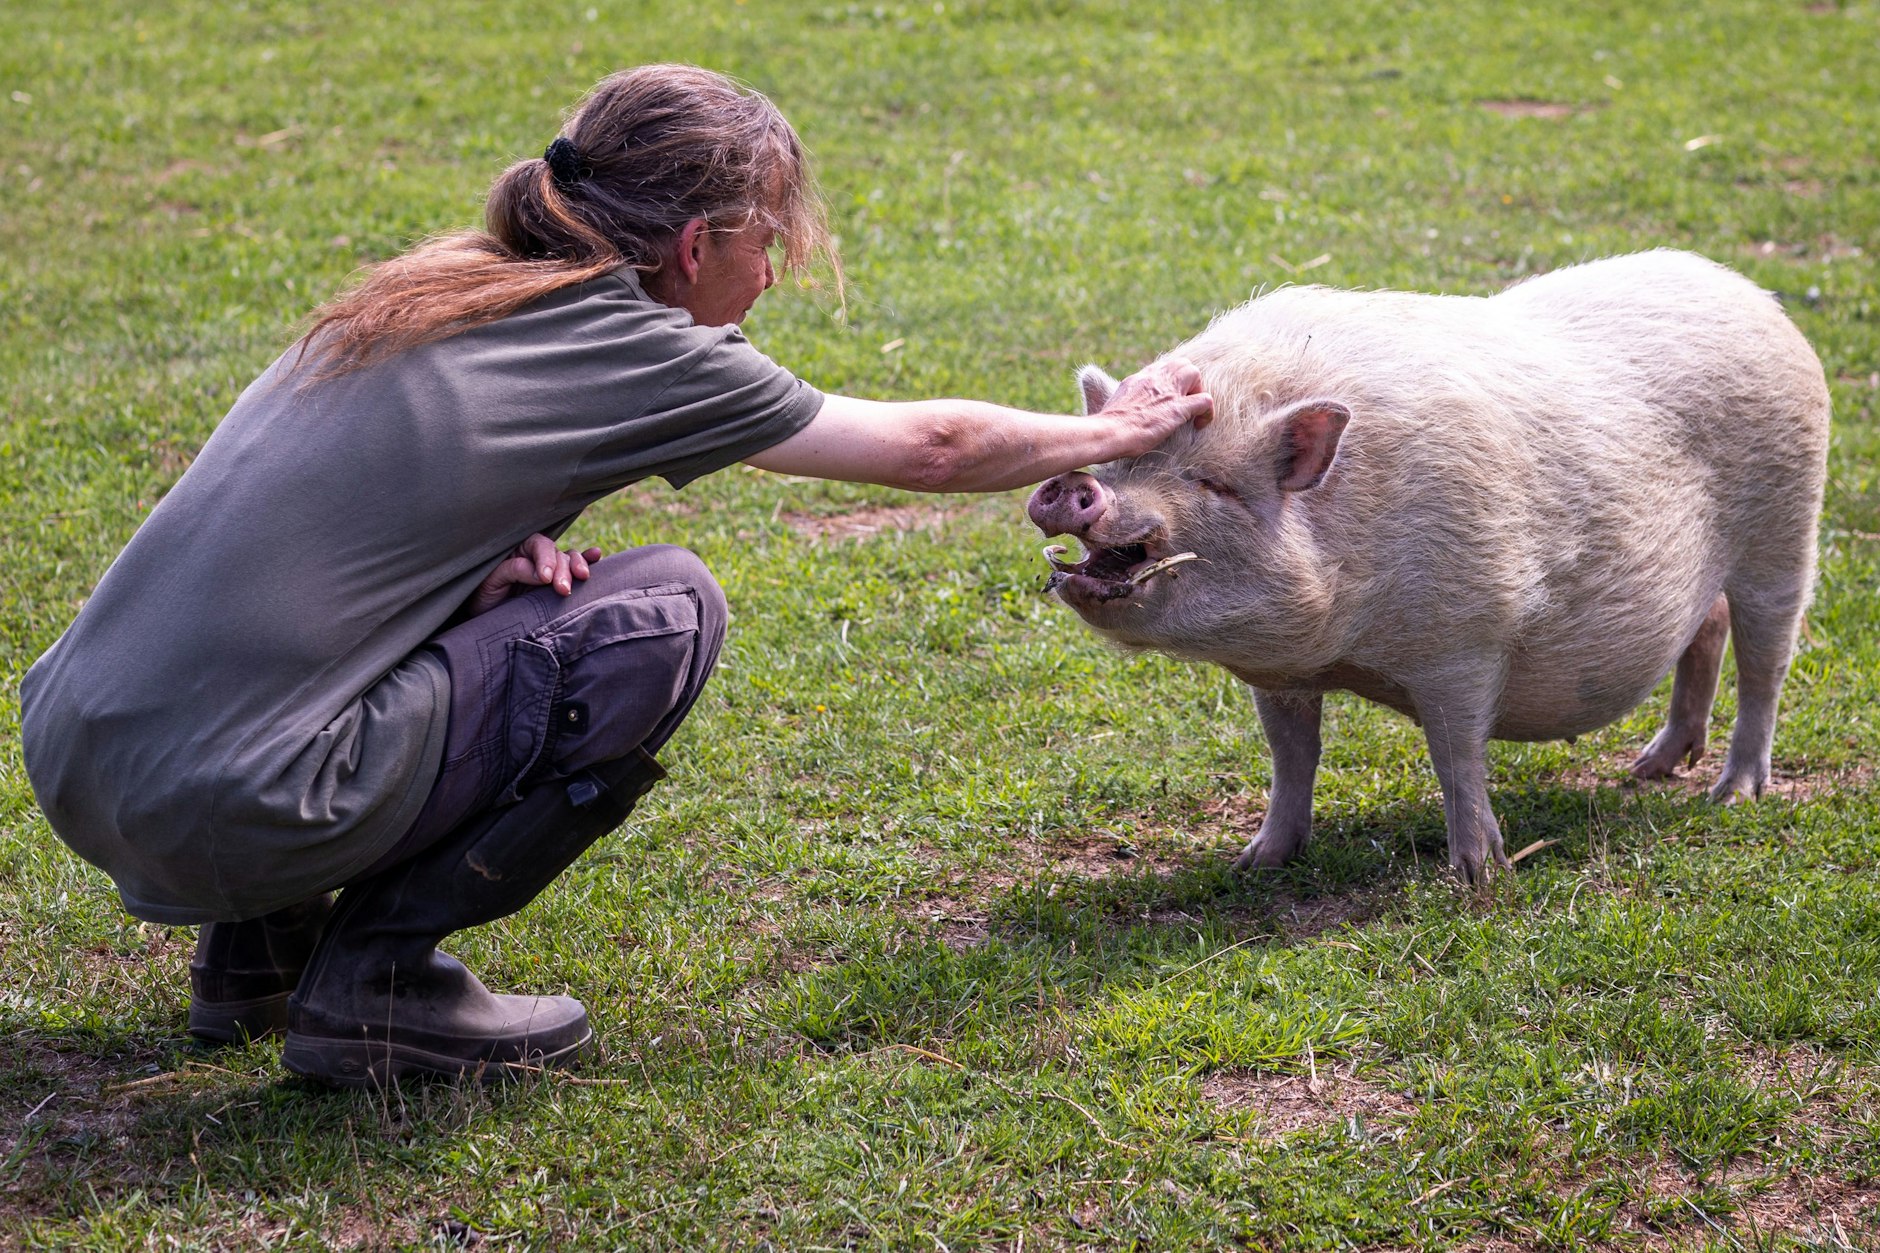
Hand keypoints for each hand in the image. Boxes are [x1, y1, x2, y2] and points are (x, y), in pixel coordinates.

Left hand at [463, 533, 603, 617]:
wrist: (484, 620)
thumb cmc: (481, 597)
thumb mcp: (489, 582)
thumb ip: (512, 570)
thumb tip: (541, 572)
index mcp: (516, 549)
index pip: (537, 545)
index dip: (545, 559)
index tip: (545, 578)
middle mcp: (534, 556)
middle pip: (556, 554)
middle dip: (563, 570)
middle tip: (563, 590)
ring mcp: (548, 569)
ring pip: (568, 560)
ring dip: (577, 567)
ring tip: (582, 579)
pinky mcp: (556, 583)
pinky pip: (574, 568)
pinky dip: (587, 560)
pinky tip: (596, 556)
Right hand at [1099, 356, 1213, 455]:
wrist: (1109, 432)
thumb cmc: (1108, 427)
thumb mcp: (1115, 405)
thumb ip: (1126, 400)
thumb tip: (1123, 410)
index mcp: (1139, 378)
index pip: (1163, 367)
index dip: (1171, 381)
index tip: (1168, 398)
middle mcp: (1154, 379)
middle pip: (1181, 363)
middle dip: (1187, 382)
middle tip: (1183, 403)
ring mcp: (1168, 392)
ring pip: (1194, 373)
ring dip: (1197, 391)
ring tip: (1191, 412)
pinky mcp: (1178, 408)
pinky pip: (1205, 400)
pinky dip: (1207, 413)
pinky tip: (1199, 425)